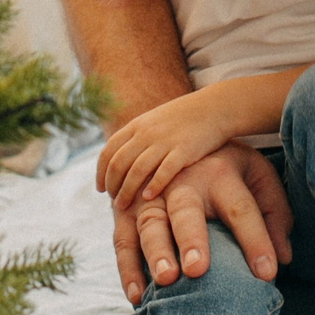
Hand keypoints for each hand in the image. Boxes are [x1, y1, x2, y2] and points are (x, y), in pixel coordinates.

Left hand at [98, 88, 236, 205]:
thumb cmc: (183, 119)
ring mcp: (164, 141)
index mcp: (137, 125)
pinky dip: (153, 186)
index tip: (100, 188)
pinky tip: (148, 198)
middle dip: (112, 185)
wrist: (214, 108)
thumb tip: (119, 160)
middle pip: (119, 163)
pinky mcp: (183, 151)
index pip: (108, 150)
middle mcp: (146, 133)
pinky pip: (164, 171)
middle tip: (113, 202)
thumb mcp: (154, 121)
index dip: (101, 172)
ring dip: (127, 191)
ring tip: (123, 206)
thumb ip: (137, 137)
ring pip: (137, 170)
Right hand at [110, 143, 292, 304]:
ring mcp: (150, 195)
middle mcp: (182, 181)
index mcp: (220, 172)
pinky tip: (138, 296)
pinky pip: (123, 240)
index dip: (256, 240)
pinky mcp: (126, 209)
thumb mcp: (256, 174)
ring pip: (149, 224)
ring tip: (166, 280)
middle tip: (197, 270)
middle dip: (191, 239)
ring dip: (155, 252)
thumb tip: (283, 258)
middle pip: (187, 211)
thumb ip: (274, 213)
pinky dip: (128, 269)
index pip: (242, 209)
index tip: (268, 273)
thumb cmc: (225, 165)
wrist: (174, 132)